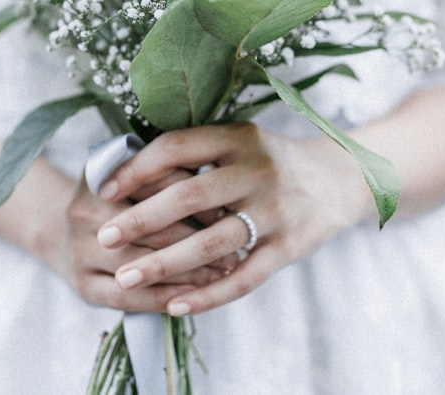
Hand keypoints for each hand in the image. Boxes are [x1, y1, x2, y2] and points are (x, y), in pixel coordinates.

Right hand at [64, 172, 235, 312]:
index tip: (227, 208)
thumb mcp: (133, 178)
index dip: (194, 197)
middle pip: (148, 227)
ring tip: (223, 272)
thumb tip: (222, 197)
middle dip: (197, 238)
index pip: (153, 184)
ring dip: (187, 272)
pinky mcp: (83, 286)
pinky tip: (193, 297)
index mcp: (99, 177)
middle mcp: (82, 211)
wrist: (59, 230)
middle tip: (235, 245)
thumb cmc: (116, 200)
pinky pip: (128, 298)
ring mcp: (78, 251)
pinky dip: (163, 298)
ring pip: (140, 264)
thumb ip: (168, 175)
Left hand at [93, 122, 373, 315]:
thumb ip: (196, 153)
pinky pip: (243, 278)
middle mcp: (258, 171)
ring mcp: (276, 211)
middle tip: (105, 237)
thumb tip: (126, 169)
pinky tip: (175, 305)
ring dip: (165, 263)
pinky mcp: (289, 247)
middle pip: (190, 195)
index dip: (136, 167)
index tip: (104, 189)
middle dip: (142, 218)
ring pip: (212, 243)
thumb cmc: (272, 161)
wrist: (340, 179)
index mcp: (238, 138)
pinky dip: (208, 295)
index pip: (177, 147)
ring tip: (127, 277)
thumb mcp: (240, 142)